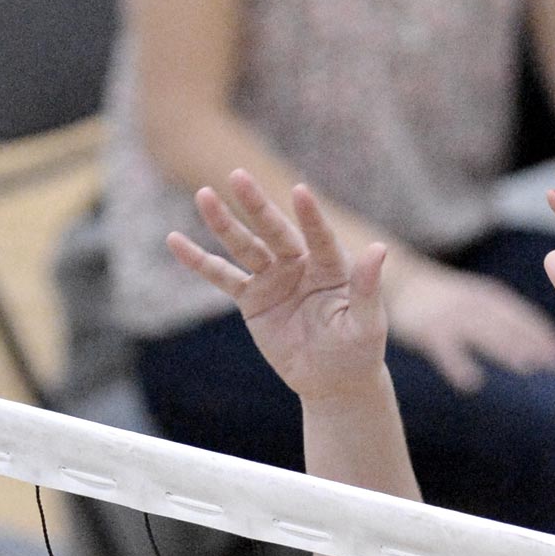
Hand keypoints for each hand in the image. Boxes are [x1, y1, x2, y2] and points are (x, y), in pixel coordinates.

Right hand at [166, 170, 388, 401]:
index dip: (310, 217)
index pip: (320, 236)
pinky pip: (222, 276)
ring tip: (204, 195)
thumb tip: (379, 249)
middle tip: (238, 175)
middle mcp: (301, 264)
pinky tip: (175, 240)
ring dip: (223, 223)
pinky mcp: (252, 298)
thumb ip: (367, 287)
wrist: (333, 380)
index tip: (300, 191)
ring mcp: (274, 278)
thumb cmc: (358, 350)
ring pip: (245, 246)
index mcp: (332, 266)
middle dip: (257, 205)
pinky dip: (198, 260)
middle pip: (275, 231)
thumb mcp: (366, 322)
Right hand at [380, 258, 554, 392]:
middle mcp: (475, 304)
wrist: (400, 282)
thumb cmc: (446, 300)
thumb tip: (534, 349)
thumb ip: (502, 321)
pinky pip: (445, 349)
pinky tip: (471, 384)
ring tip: (527, 368)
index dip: (544, 335)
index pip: (523, 317)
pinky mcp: (428, 329)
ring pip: (483, 333)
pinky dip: (458, 365)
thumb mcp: (478, 302)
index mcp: (490, 298)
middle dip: (534, 343)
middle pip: (509, 325)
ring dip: (506, 349)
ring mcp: (452, 315)